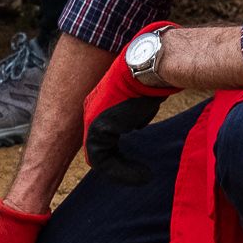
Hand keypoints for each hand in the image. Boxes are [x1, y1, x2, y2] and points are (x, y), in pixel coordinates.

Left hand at [82, 24, 177, 184]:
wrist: (148, 66)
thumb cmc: (149, 80)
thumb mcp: (139, 101)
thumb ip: (133, 114)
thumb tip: (136, 124)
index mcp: (100, 106)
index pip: (102, 137)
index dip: (114, 154)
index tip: (131, 166)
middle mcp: (93, 113)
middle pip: (98, 148)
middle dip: (115, 166)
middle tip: (136, 175)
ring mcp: (94, 120)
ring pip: (99, 156)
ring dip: (120, 171)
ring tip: (141, 176)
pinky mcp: (100, 128)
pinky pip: (103, 159)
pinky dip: (121, 171)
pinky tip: (141, 176)